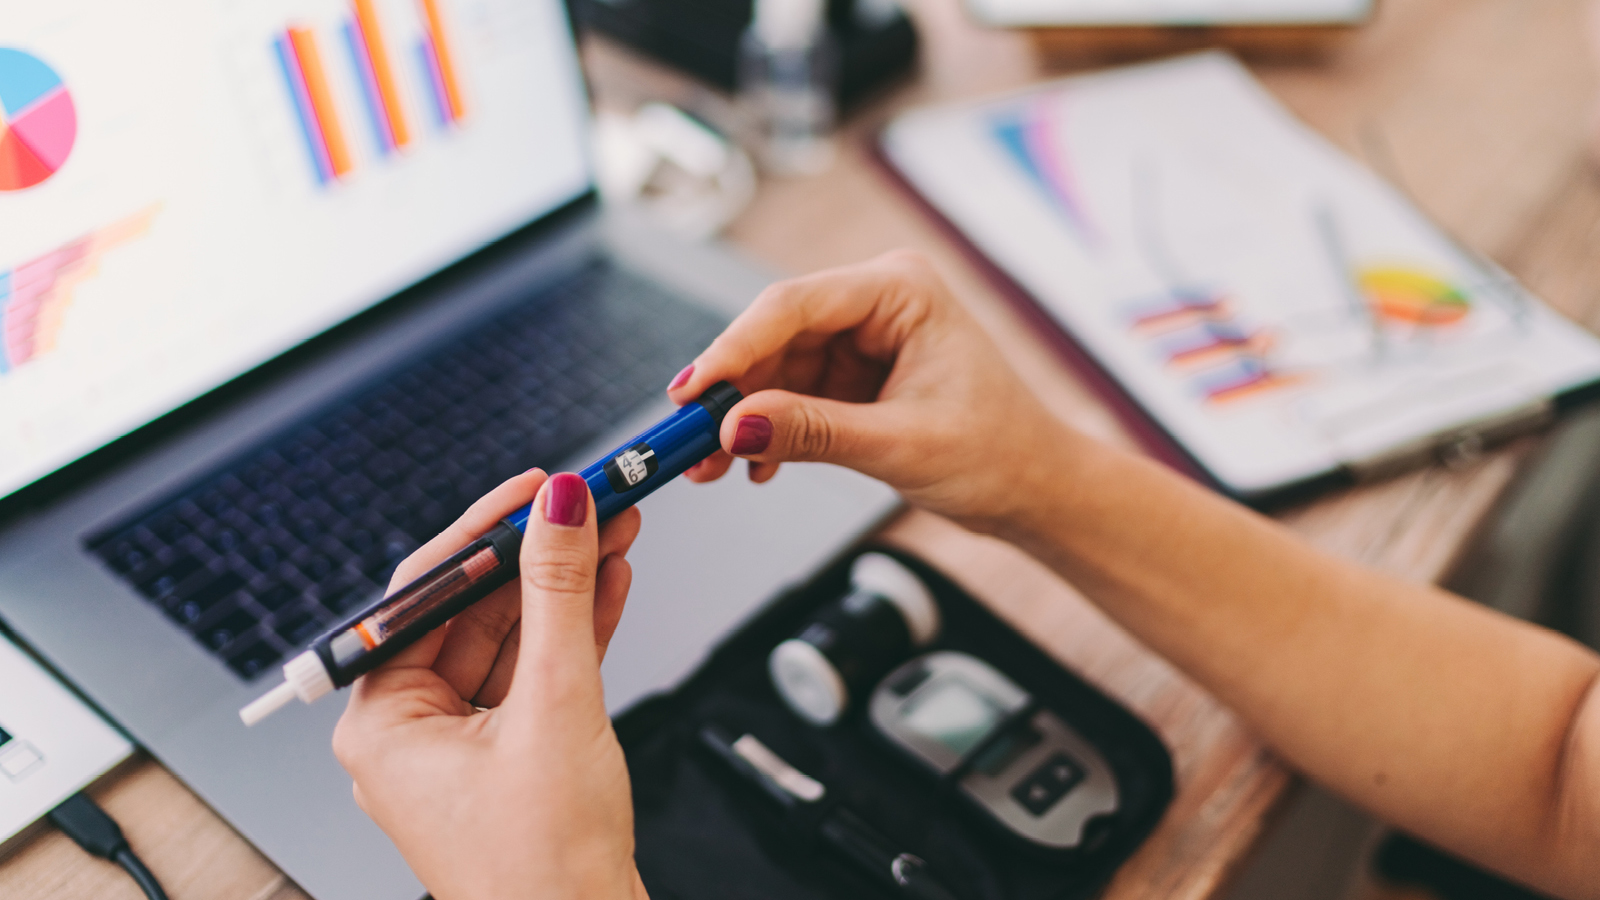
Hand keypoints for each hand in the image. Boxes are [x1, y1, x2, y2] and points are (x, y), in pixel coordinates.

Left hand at [333, 469, 648, 899]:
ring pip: (512, 638)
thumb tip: (557, 510)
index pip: (425, 592)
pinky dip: (575, 631)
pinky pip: (536, 674)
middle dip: (537, 554)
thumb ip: (559, 597)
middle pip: (473, 610)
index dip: (484, 529)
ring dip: (565, 587)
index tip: (535, 486)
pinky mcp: (510, 756)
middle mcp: (411, 731)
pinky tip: (611, 584)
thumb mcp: (556, 707)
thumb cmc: (544, 868)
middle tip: (588, 502)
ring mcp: (463, 745)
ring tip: (613, 529)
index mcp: (383, 723)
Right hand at [668, 250, 1073, 533]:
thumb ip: (811, 432)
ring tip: (712, 468)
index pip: (793, 305)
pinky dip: (770, 430)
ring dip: (742, 418)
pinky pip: (791, 394)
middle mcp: (878, 302)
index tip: (691, 392)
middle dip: (731, 392)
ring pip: (775, 369)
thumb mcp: (900, 445)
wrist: (1037, 490)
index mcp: (901, 289)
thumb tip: (733, 428)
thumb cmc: (1000, 454)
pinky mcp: (855, 374)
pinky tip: (756, 466)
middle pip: (775, 335)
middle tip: (689, 440)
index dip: (733, 348)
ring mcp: (864, 337)